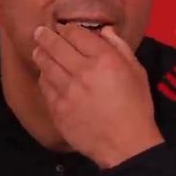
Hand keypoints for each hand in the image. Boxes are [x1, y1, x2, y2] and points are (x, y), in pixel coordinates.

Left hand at [32, 24, 163, 168]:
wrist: (126, 146)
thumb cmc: (136, 107)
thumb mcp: (137, 72)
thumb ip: (120, 47)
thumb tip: (104, 31)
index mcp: (105, 60)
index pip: (76, 34)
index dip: (67, 29)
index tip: (63, 29)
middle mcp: (83, 72)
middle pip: (56, 46)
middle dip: (45, 36)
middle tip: (39, 32)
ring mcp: (67, 92)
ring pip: (46, 65)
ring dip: (40, 55)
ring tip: (38, 50)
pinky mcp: (58, 110)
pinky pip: (45, 88)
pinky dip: (43, 78)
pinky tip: (44, 75)